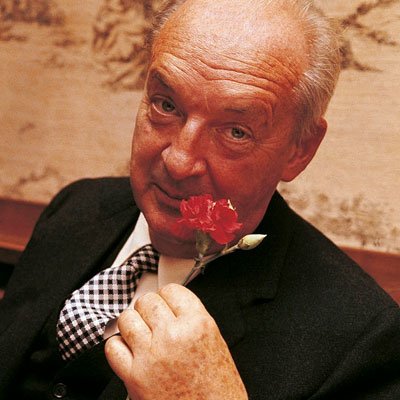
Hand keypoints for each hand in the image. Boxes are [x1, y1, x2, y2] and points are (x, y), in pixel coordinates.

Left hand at [105, 283, 247, 399]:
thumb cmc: (218, 389)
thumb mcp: (215, 343)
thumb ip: (192, 321)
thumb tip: (172, 308)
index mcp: (198, 324)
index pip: (171, 290)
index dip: (167, 296)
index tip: (166, 303)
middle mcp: (173, 335)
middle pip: (147, 301)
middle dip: (149, 309)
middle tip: (153, 320)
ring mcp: (151, 355)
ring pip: (127, 319)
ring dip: (132, 324)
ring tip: (140, 333)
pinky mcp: (134, 377)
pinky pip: (113, 347)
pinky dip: (118, 346)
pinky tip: (129, 350)